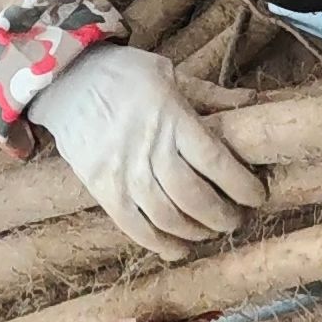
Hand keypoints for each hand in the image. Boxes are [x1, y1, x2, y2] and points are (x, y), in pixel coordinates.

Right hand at [26, 46, 267, 258]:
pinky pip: (133, 226)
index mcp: (171, 118)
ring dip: (195, 232)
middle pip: (194, 196)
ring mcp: (122, 172)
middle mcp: (148, 148)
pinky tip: (177, 249)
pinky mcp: (101, 188)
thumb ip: (211, 95)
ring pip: (167, 217)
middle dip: (222, 215)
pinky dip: (159, 244)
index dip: (241, 186)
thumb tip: (253, 105)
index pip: (215, 161)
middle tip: (235, 219)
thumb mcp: (169, 73)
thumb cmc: (122, 73)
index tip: (256, 196)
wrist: (65, 79)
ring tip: (210, 231)